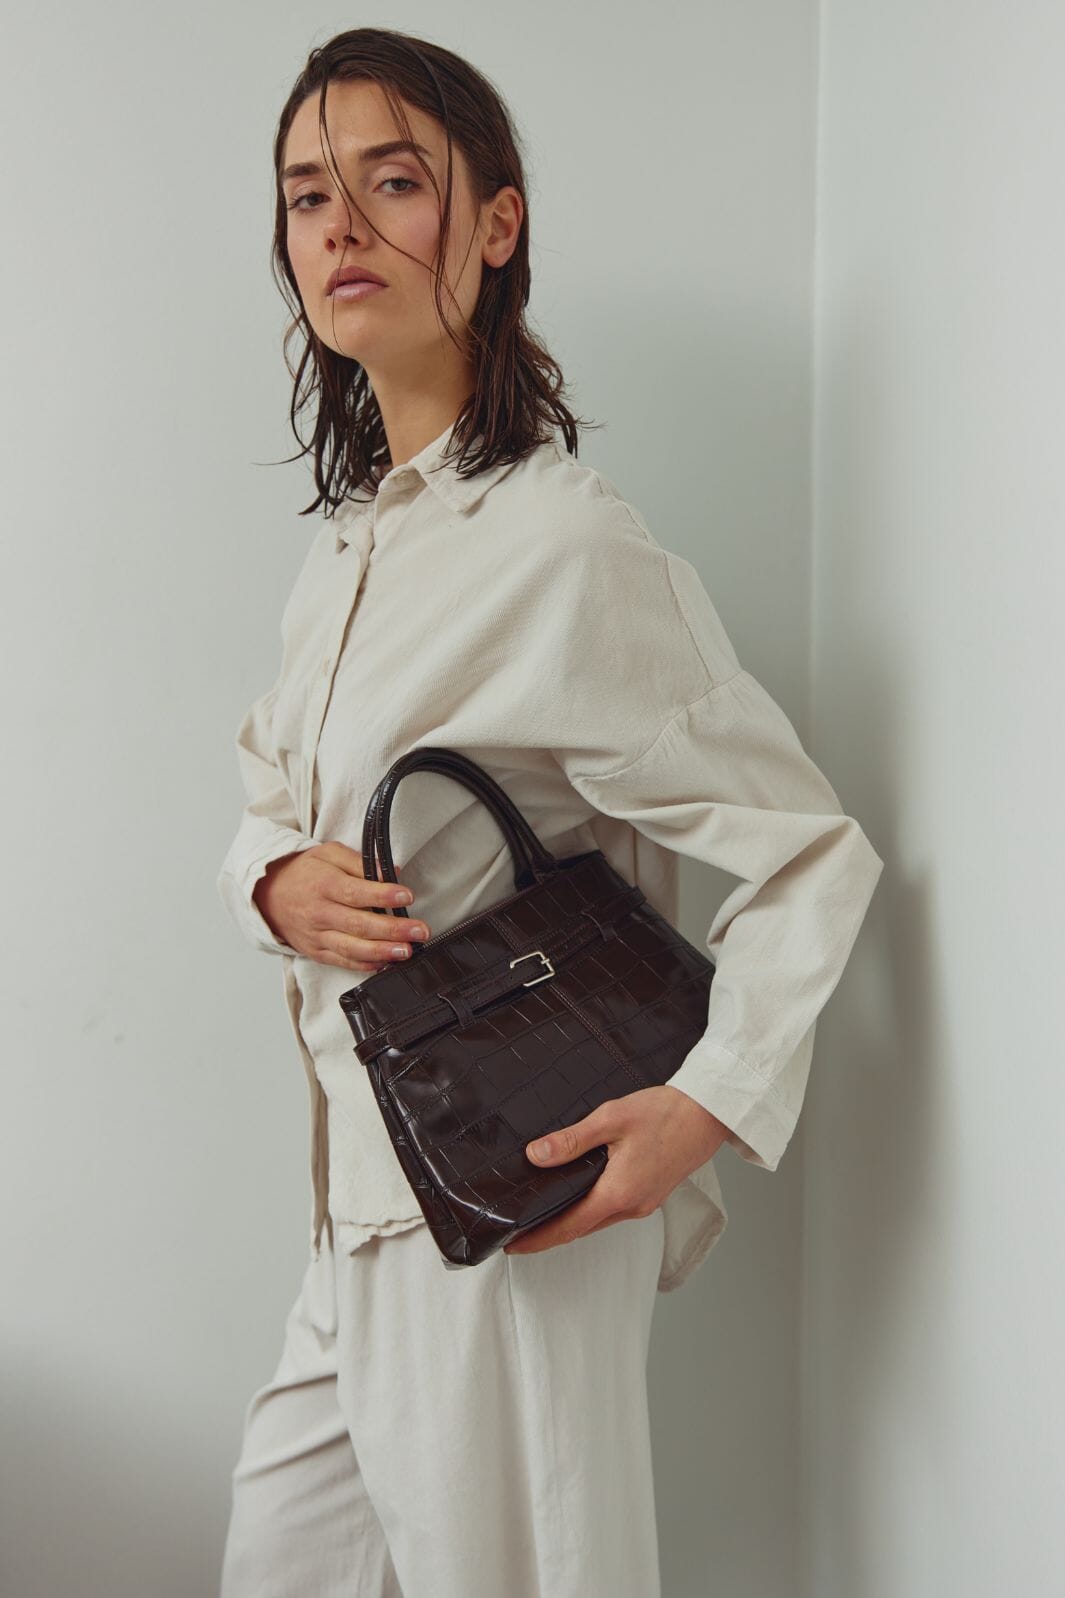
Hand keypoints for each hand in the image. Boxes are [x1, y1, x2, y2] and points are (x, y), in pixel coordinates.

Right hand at [253, 842, 430, 969]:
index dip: (383, 895)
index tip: (407, 895)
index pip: (356, 892)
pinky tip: (384, 962)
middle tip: (419, 930)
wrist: (268, 895)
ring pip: (352, 948)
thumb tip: (390, 871)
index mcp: (324, 884)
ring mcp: (317, 935)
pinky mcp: (316, 952)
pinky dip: (364, 965)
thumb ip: (359, 862)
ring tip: (406, 951)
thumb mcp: (328, 854)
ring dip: (382, 952)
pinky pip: (342, 961)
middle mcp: (320, 912)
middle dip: (393, 929)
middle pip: (359, 924)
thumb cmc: (304, 873)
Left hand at [503, 1085, 731, 1254]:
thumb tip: (536, 1156)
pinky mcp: (652, 1195)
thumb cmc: (665, 1113)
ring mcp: (645, 1203)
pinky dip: (592, 1209)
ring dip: (572, 1221)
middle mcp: (632, 1206)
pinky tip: (581, 1194)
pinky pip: (614, 1210)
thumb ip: (572, 1141)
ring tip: (543, 1212)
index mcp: (618, 1193)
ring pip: (599, 1220)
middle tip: (520, 1229)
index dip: (537, 1239)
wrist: (708, 1113)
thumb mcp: (611, 1119)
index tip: (513, 1246)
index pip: (568, 1227)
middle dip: (550, 1233)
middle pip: (581, 1229)